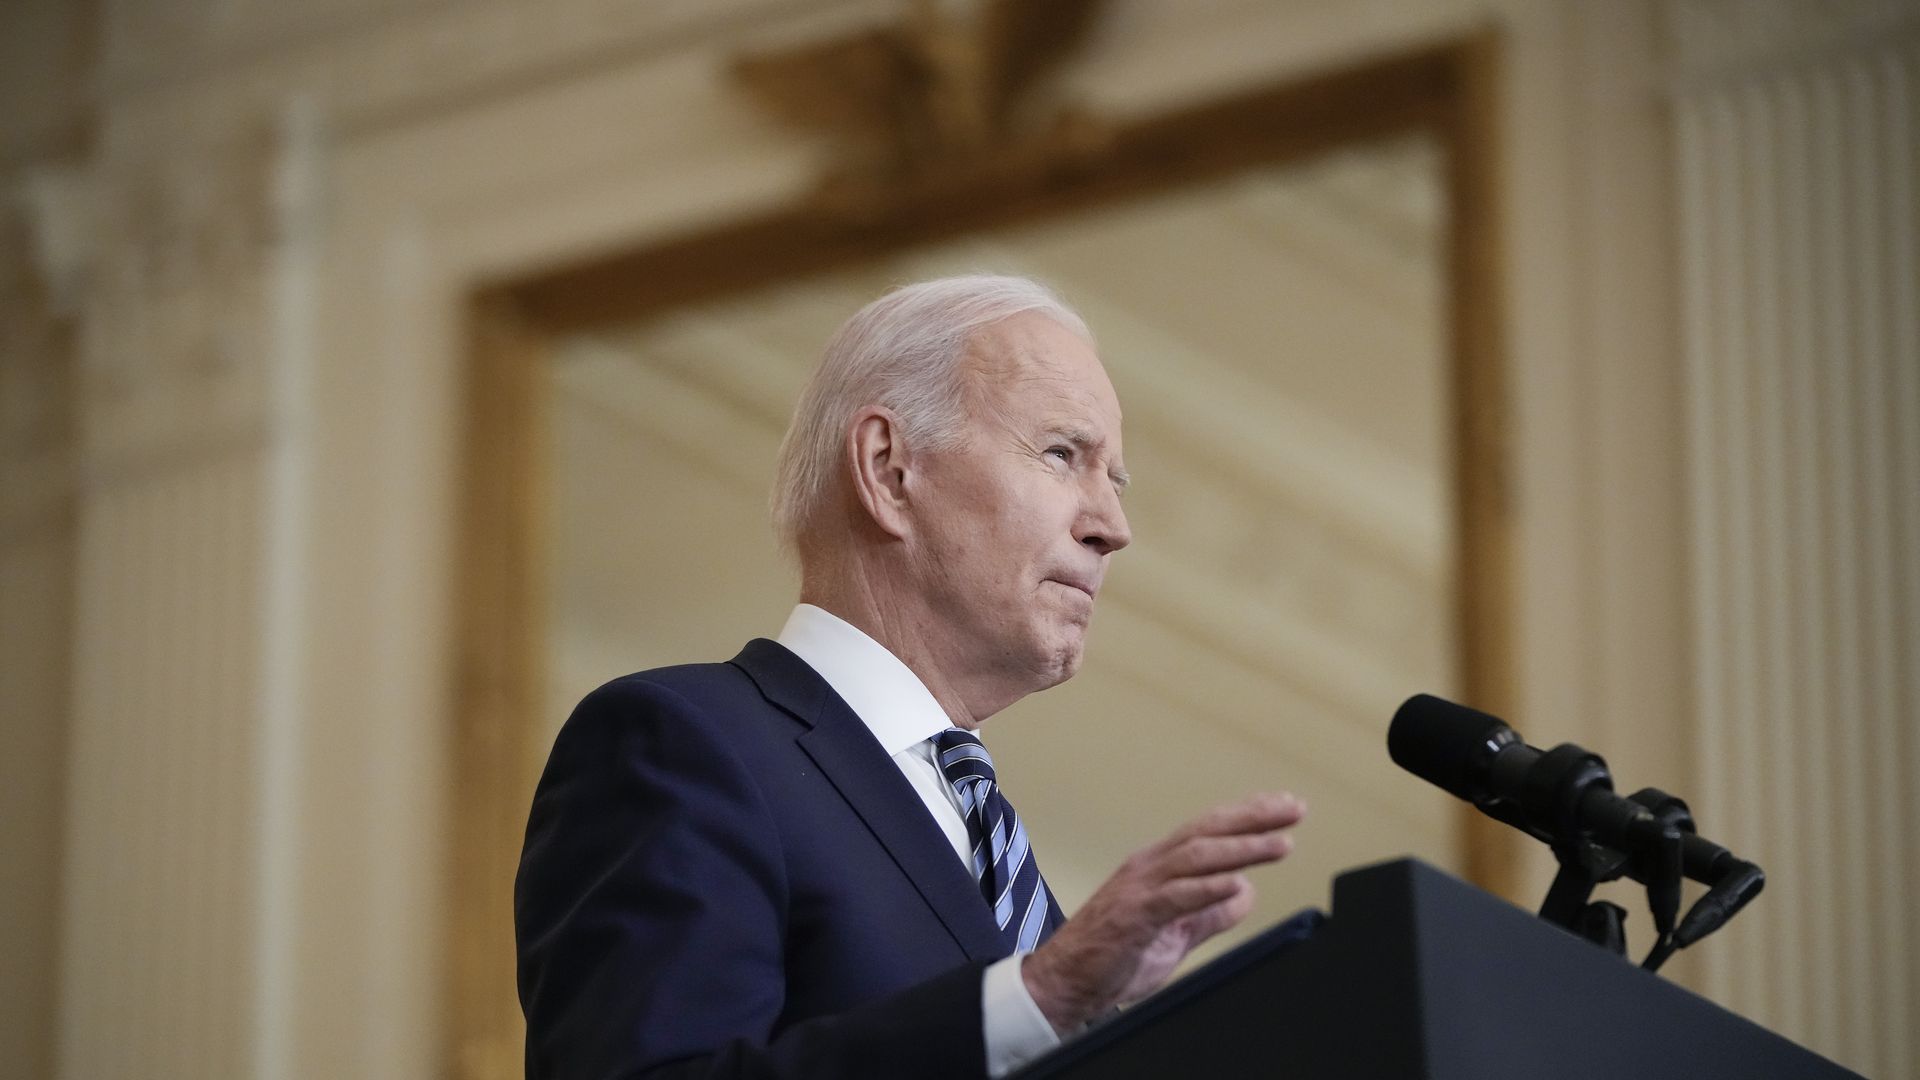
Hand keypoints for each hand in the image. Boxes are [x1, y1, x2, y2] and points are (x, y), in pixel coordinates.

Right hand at [1020, 792, 1304, 1033]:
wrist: (1063, 983)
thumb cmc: (1112, 956)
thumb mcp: (1175, 933)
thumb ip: (1209, 912)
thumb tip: (1246, 893)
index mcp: (1159, 867)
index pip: (1209, 831)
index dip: (1248, 816)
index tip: (1285, 806)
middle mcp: (1149, 867)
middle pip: (1207, 832)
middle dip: (1253, 818)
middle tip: (1294, 808)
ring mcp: (1140, 888)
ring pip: (1197, 857)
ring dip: (1241, 848)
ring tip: (1279, 844)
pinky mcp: (1133, 916)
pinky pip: (1176, 897)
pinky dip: (1208, 888)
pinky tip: (1237, 883)